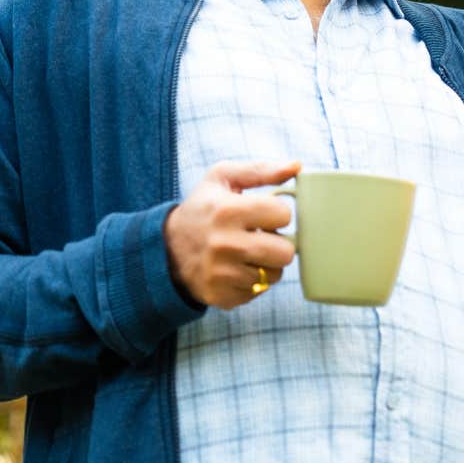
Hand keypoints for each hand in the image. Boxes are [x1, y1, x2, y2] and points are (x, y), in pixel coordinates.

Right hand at [162, 160, 300, 309]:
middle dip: (279, 243)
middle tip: (262, 237)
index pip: (283, 215)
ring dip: (267, 263)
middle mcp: (224, 244)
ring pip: (275, 275)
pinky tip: (236, 268)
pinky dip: (252, 281)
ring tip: (247, 252)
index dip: (277, 214)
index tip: (264, 214)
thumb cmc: (202, 208)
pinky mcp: (222, 296)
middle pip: (286, 252)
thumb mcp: (223, 178)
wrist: (166, 248)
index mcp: (227, 211)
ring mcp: (222, 274)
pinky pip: (258, 291)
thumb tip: (297, 166)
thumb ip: (261, 170)